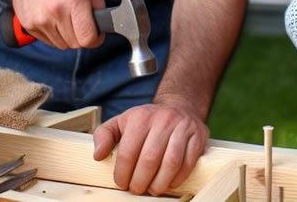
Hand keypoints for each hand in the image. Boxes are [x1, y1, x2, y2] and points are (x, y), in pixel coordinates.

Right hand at [4, 0, 104, 49]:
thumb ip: (98, 3)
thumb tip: (103, 23)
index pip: (88, 38)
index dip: (96, 38)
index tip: (97, 33)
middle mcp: (57, 12)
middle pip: (76, 44)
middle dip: (82, 36)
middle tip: (80, 22)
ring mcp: (41, 21)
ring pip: (62, 45)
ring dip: (68, 36)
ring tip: (64, 16)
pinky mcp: (29, 27)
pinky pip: (48, 41)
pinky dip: (54, 34)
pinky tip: (52, 17)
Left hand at [93, 100, 208, 194]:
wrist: (178, 106)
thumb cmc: (146, 121)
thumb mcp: (122, 122)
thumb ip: (104, 135)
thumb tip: (98, 155)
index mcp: (141, 117)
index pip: (128, 152)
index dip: (122, 174)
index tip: (121, 182)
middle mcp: (163, 119)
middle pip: (149, 160)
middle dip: (140, 182)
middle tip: (136, 189)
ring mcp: (183, 126)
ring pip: (171, 162)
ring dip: (159, 183)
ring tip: (152, 189)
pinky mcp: (198, 135)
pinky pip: (188, 163)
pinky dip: (177, 179)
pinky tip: (169, 183)